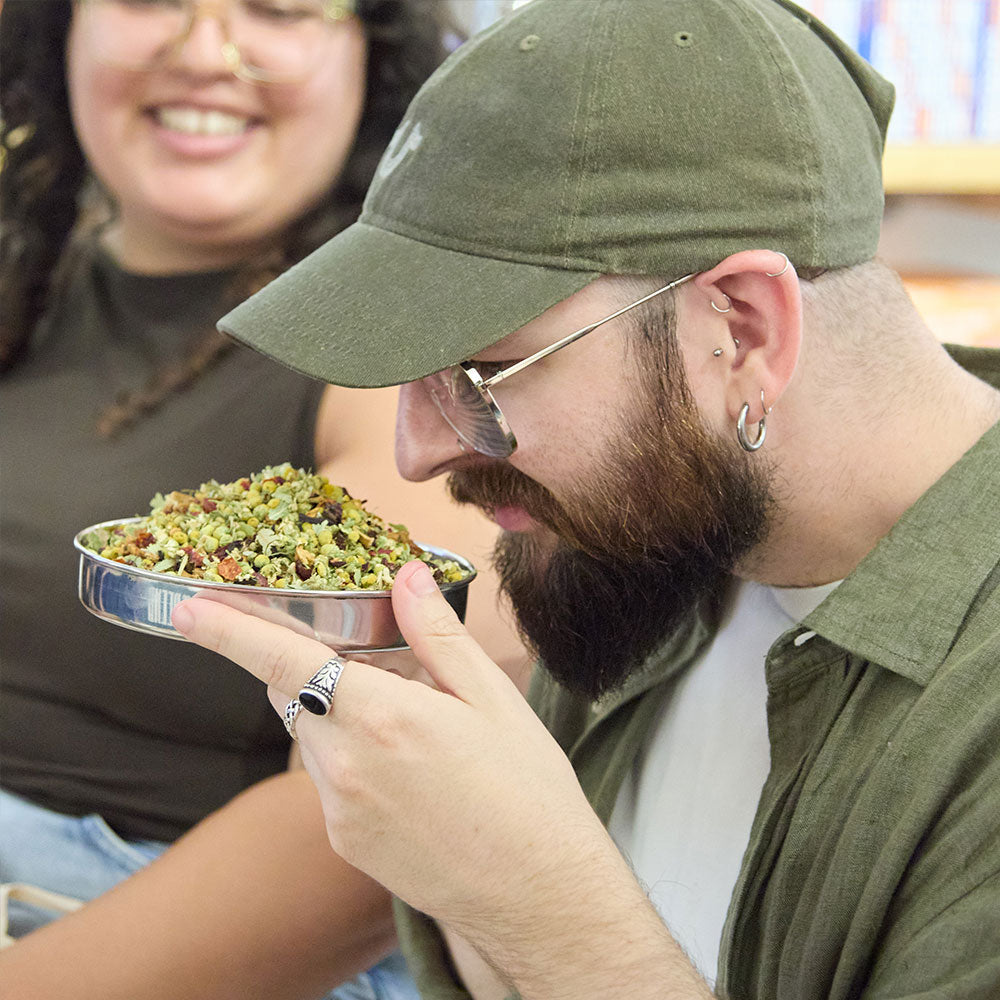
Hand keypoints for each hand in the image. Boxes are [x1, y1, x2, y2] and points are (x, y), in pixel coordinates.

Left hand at [171, 561, 606, 932]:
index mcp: (382, 716)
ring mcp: (339, 810)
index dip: (230, 631)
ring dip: (332, 712)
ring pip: (310, 736)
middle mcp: (345, 764)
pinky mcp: (346, 842)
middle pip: (291, 694)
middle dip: (303, 665)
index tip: (188, 611)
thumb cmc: (526, 790)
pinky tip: (407, 769)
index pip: (285, 660)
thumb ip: (438, 635)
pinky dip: (349, 756)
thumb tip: (406, 578)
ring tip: (406, 720)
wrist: (537, 894)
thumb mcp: (493, 698)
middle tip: (357, 655)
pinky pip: (328, 780)